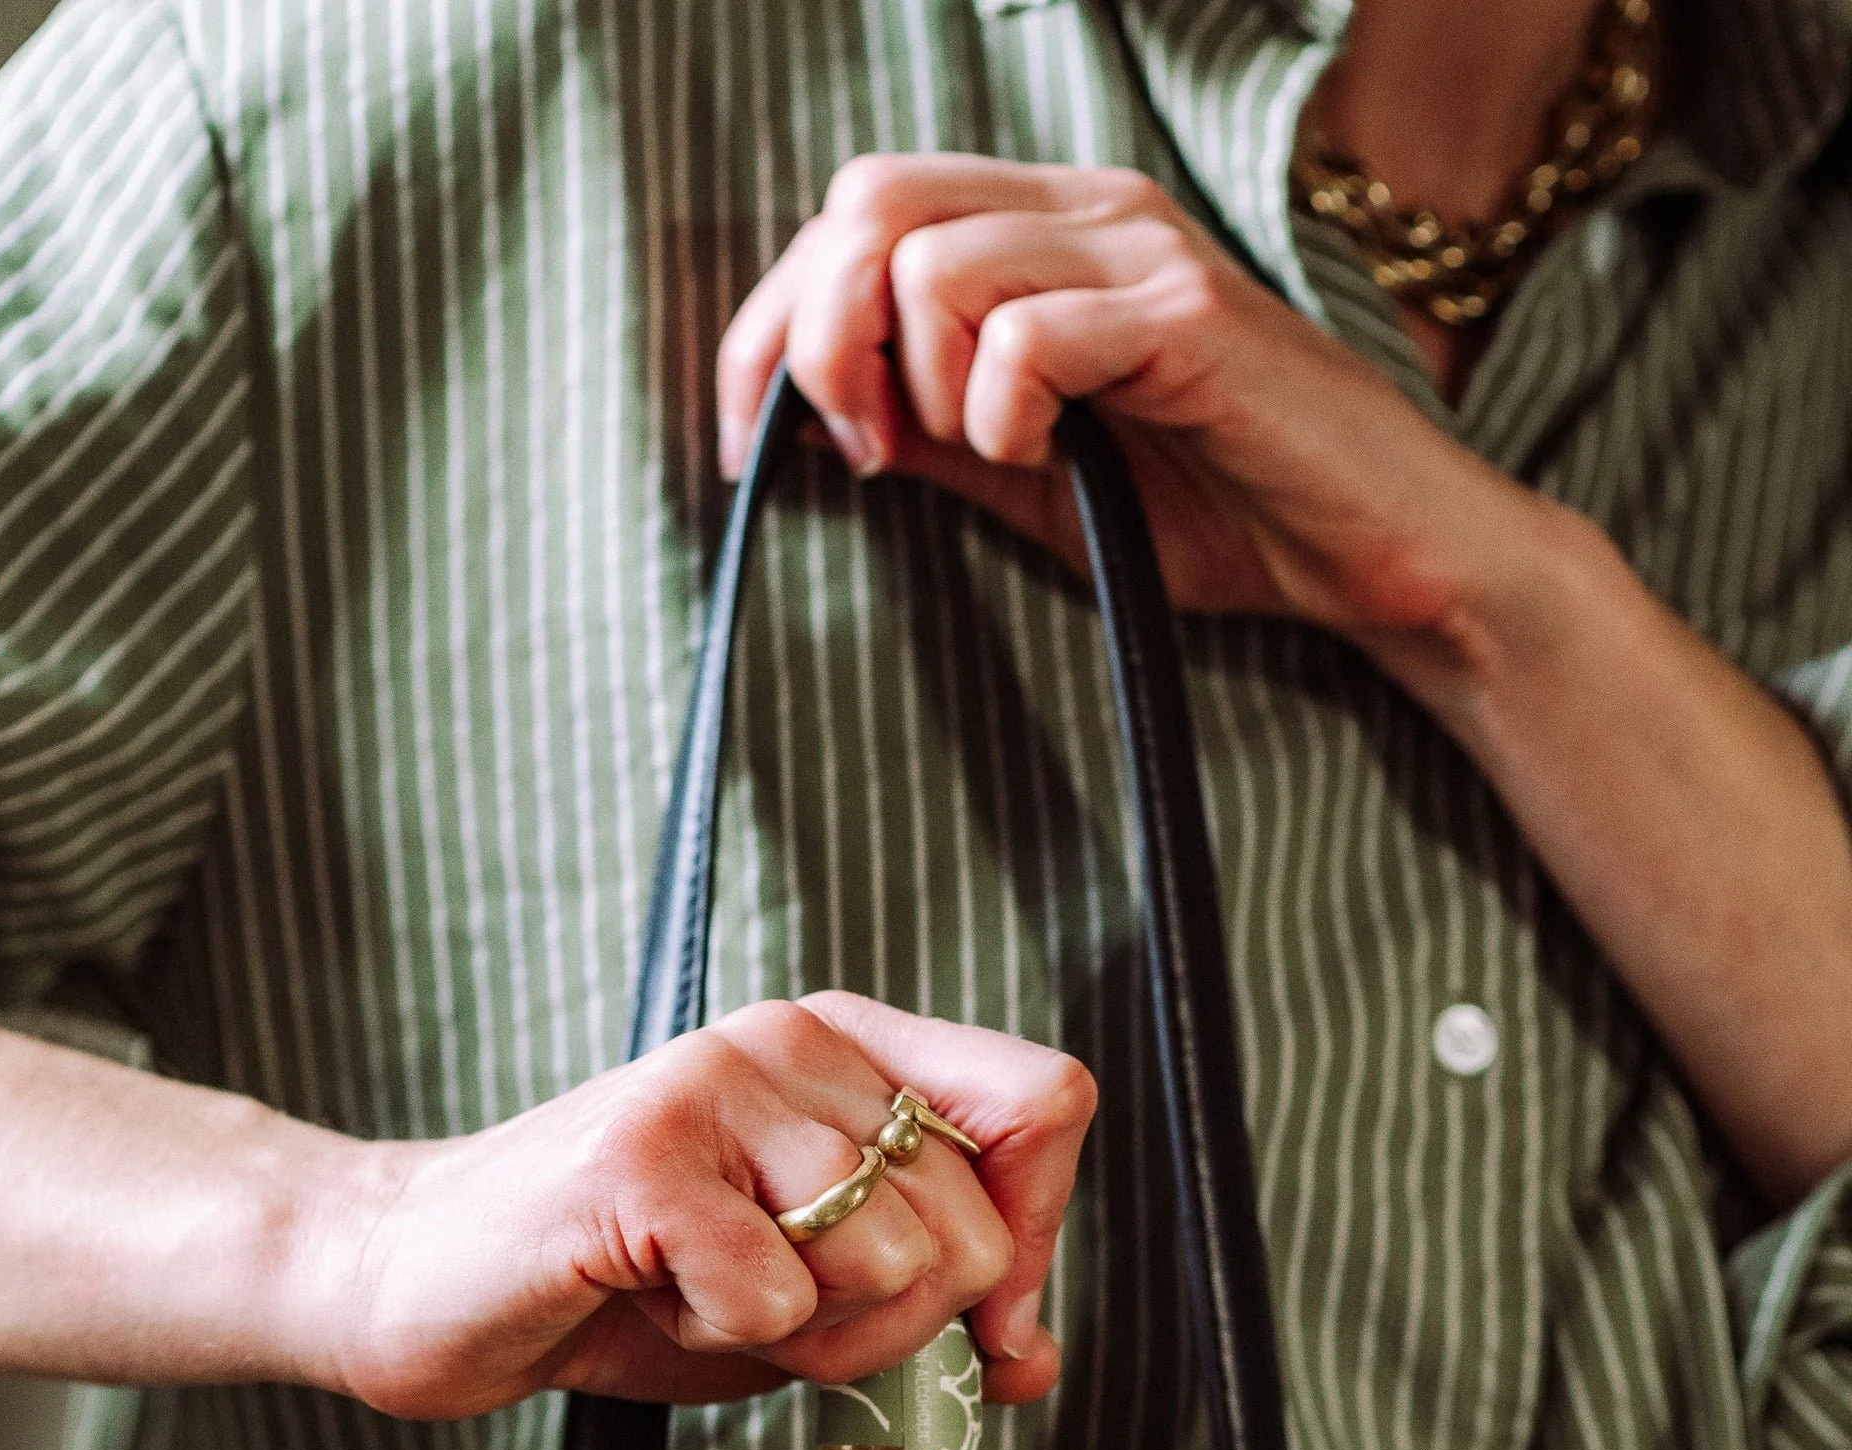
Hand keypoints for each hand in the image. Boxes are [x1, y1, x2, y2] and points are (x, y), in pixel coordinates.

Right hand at [315, 993, 1092, 1414]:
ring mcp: (715, 1082)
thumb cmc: (624, 1288)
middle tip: (772, 1318)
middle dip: (890, 1331)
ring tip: (700, 1297)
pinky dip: (718, 1337)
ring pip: (886, 1264)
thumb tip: (1032, 1358)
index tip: (980, 1324)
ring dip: (800, 1337)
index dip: (1036, 1238)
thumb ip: (923, 1298)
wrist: (426, 1288)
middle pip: (973, 1228)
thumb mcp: (809, 1293)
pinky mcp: (645, 1152)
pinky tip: (649, 1296)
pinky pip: (774, 1295)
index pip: (1046, 1102)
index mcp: (848, 1050)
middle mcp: (793, 1039)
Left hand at [717, 154, 1548, 651]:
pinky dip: (1001, 415)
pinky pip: (1027, 336)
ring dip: (914, 382)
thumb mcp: (1036, 485)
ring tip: (975, 457)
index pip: (856, 210)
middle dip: (819, 340)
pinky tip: (1046, 459)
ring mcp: (1139, 251)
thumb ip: (931, 436)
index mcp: (1044, 232)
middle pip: (868, 203)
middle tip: (862, 455)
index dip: (771, 323)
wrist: (1380, 564)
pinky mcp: (1185, 316)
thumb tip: (807, 420)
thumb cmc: (1223, 520)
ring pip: (932, 260)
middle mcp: (1087, 211)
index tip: (751, 443)